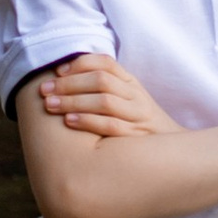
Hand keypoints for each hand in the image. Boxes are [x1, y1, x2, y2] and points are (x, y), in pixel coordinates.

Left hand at [35, 51, 177, 140]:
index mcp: (131, 83)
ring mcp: (138, 115)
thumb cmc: (139, 125)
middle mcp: (136, 96)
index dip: (79, 64)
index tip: (58, 72)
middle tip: (45, 91)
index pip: (105, 63)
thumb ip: (104, 89)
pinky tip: (69, 121)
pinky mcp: (136, 136)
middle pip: (100, 80)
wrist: (172, 154)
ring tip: (51, 105)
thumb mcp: (127, 101)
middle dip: (69, 84)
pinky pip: (111, 125)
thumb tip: (63, 78)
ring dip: (73, 101)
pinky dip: (88, 121)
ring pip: (104, 101)